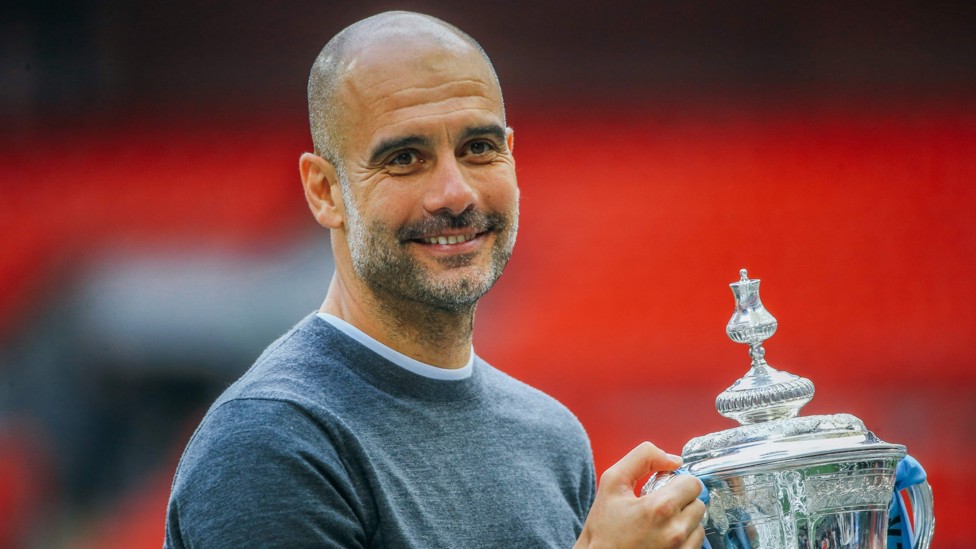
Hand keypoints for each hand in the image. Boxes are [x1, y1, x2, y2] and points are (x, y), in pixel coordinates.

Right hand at [575, 442, 705, 548]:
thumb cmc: (603, 528)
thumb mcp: (612, 482)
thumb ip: (642, 458)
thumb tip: (673, 460)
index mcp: (660, 508)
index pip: (693, 483)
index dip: (677, 482)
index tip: (665, 489)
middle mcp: (675, 532)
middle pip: (698, 504)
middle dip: (681, 501)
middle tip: (660, 507)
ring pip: (699, 525)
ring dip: (684, 521)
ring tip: (661, 525)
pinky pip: (696, 544)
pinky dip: (684, 539)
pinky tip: (664, 539)